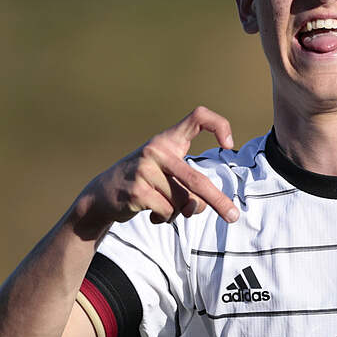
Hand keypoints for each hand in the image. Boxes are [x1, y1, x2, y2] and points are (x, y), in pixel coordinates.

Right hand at [71, 106, 239, 238]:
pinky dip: (165, 218)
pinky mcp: (137, 191)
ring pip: (182, 202)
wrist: (102, 195)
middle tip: (234, 217)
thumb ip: (189, 188)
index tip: (229, 145)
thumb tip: (197, 207)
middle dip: (217, 201)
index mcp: (168, 140)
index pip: (198, 117)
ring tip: (161, 205)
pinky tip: (151, 213)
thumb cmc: (145, 183)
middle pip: (196, 179)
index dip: (219, 125)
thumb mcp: (168, 176)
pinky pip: (168, 212)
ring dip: (178, 212)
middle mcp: (156, 150)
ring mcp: (145, 170)